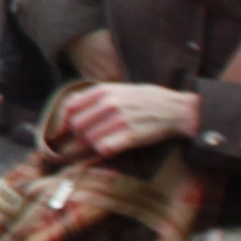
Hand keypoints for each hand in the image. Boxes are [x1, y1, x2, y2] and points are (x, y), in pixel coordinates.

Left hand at [47, 81, 199, 158]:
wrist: (177, 110)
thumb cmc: (147, 100)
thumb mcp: (120, 89)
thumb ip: (96, 96)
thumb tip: (71, 105)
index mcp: (104, 91)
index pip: (70, 107)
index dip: (63, 122)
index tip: (63, 131)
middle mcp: (109, 104)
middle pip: (77, 126)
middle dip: (76, 137)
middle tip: (80, 143)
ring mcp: (119, 120)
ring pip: (89, 139)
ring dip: (89, 146)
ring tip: (96, 147)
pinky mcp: (130, 136)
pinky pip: (104, 148)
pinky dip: (102, 152)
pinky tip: (108, 150)